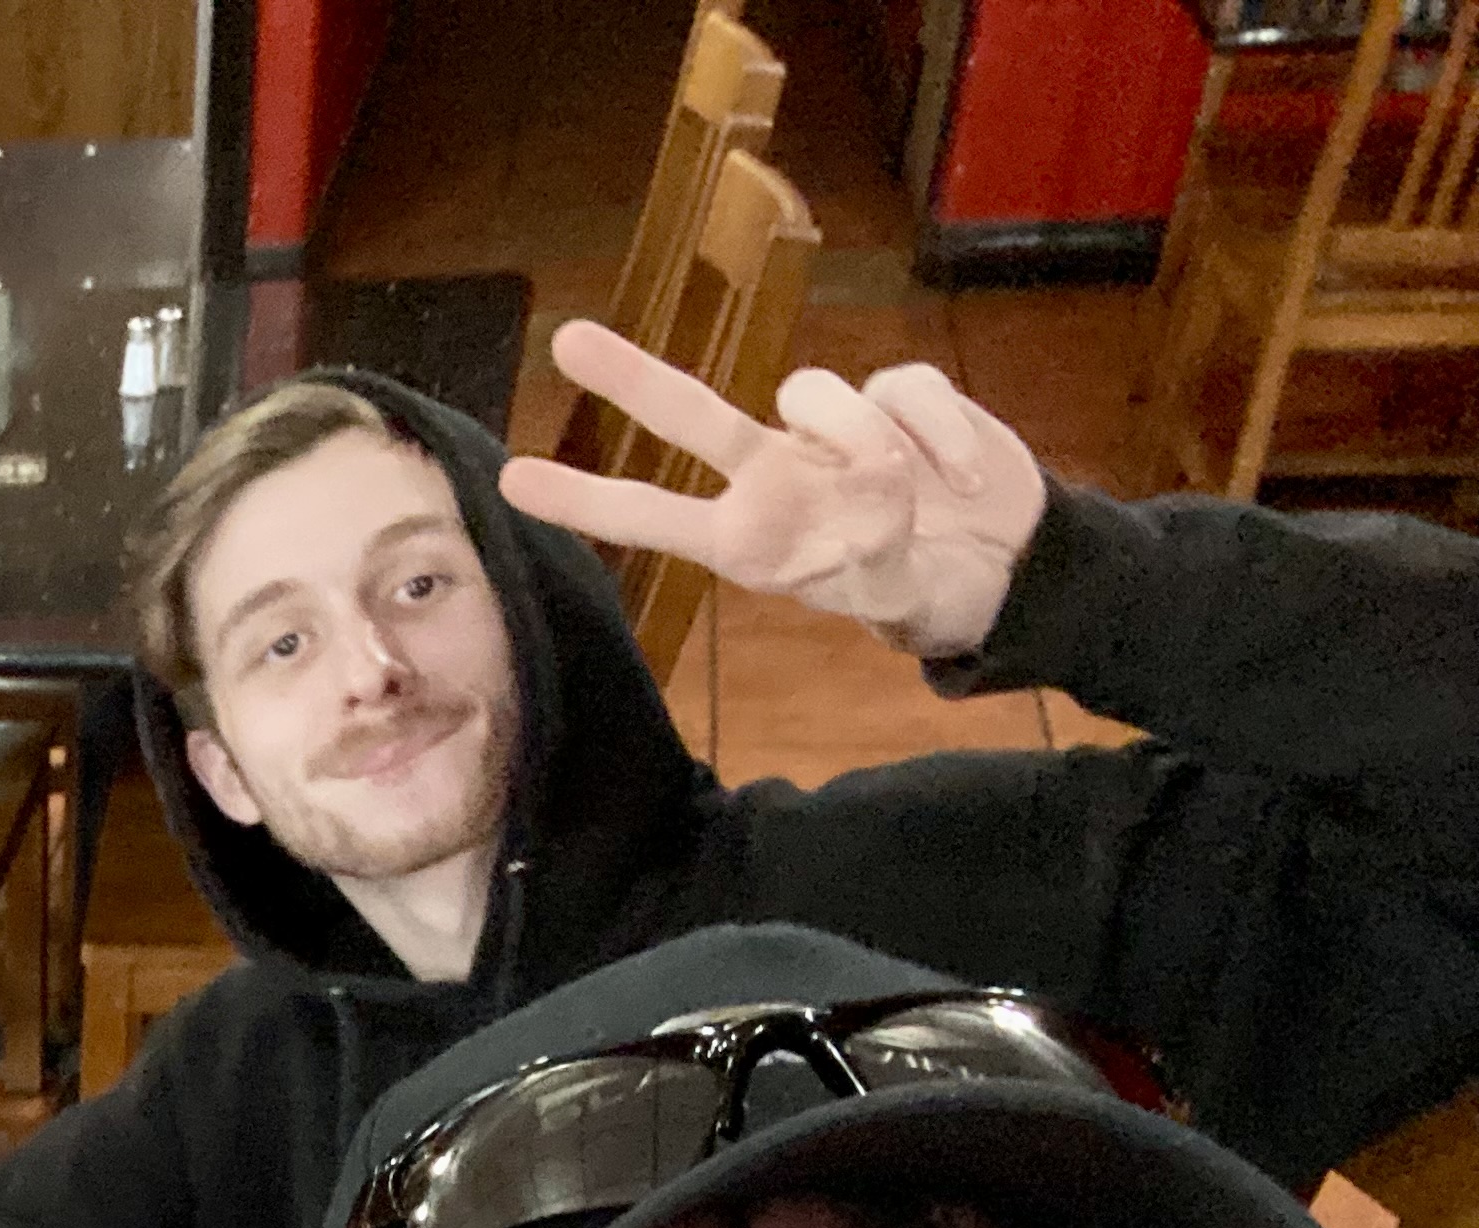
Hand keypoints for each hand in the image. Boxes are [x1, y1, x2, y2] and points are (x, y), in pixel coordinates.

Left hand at [498, 319, 1048, 660]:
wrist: (1006, 560)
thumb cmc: (923, 585)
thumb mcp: (894, 598)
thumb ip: (879, 557)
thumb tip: (883, 496)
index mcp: (751, 538)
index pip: (654, 515)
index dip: (586, 499)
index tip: (510, 482)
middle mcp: (775, 475)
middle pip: (694, 416)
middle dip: (634, 377)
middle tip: (569, 339)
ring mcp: (831, 430)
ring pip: (819, 394)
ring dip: (868, 441)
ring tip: (920, 496)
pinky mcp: (896, 396)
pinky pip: (907, 391)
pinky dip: (944, 435)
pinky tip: (964, 480)